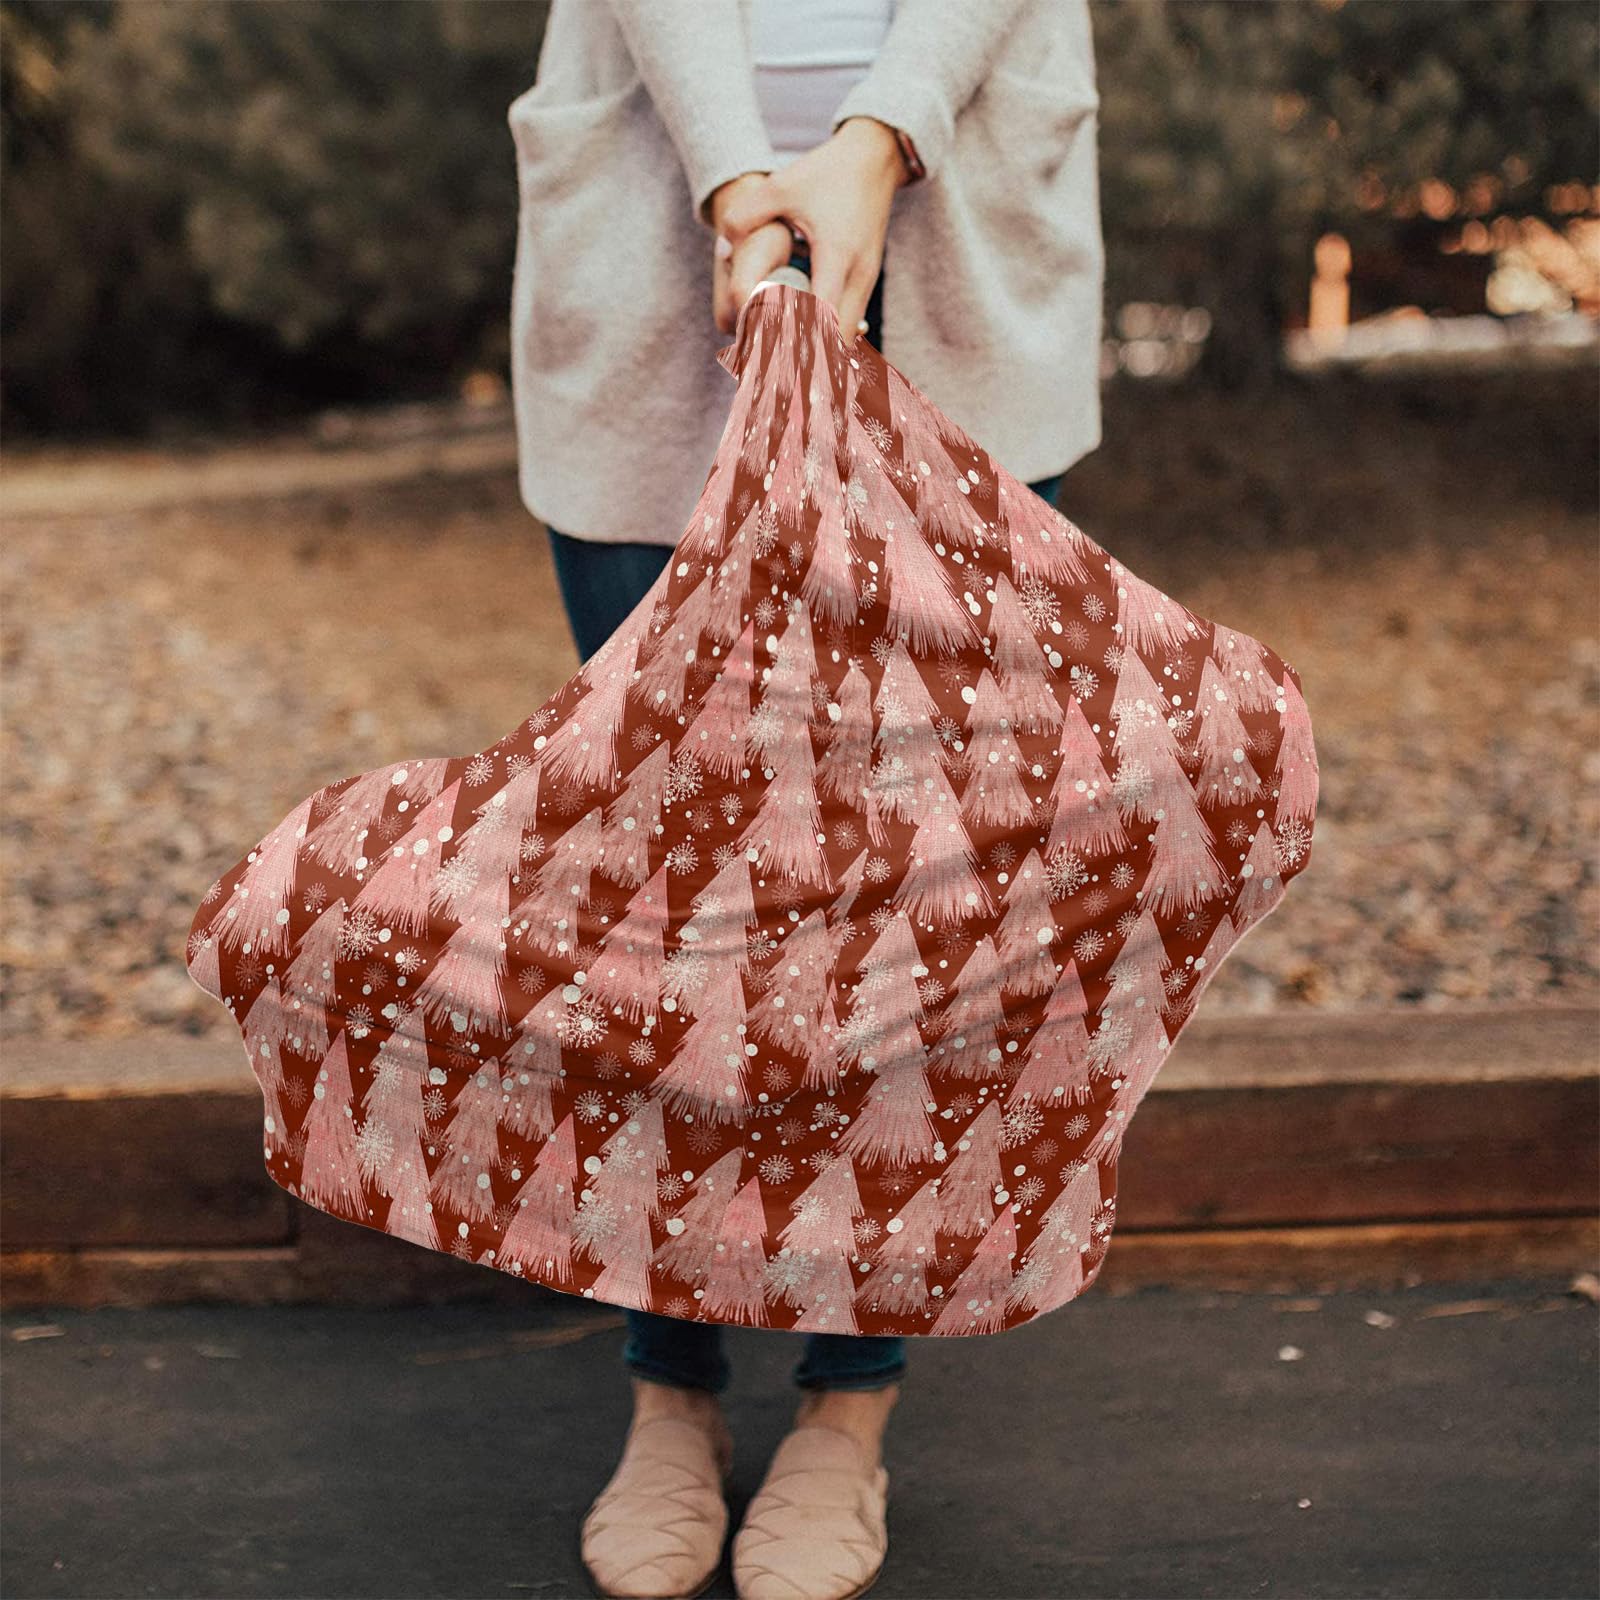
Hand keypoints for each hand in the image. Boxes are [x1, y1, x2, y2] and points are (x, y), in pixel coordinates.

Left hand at [712, 118, 907, 345]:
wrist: (874, 158)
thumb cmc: (827, 172)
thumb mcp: (782, 186)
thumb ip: (746, 215)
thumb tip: (721, 249)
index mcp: (837, 256)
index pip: (822, 318)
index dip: (799, 344)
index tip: (774, 363)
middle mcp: (858, 276)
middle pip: (839, 342)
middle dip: (810, 363)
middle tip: (775, 374)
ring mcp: (866, 281)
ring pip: (847, 338)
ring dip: (820, 354)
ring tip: (787, 366)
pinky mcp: (866, 281)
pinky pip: (849, 323)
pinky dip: (829, 339)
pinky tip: (804, 344)